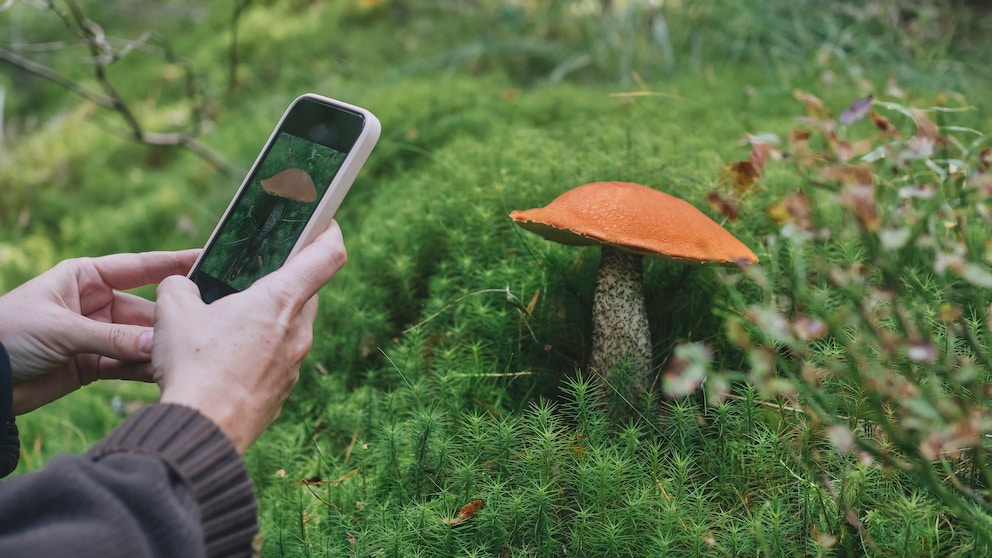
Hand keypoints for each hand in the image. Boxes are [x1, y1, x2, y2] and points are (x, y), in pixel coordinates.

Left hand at [0, 250, 199, 414]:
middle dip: (166, 321)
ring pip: (138, 339)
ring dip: (156, 348)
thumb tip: (158, 346)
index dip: (172, 263)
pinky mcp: (92, 364)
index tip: (206, 258)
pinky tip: (163, 372)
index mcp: (83, 277)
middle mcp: (93, 303)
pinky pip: (126, 364)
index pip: (139, 267)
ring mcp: (95, 334)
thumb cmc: (7, 335)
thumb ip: (113, 339)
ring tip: (183, 355)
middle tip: (198, 327)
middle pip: (144, 309)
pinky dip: (142, 369)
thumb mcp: (62, 330)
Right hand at [152, 221, 346, 452]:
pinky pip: (278, 359)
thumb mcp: (174, 313)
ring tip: (228, 323)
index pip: (327, 256)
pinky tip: (227, 360)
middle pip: (305, 293)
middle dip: (284, 282)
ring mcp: (294, 363)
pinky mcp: (283, 390)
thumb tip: (181, 286)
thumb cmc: (194, 366)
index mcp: (281, 300)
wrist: (202, 431)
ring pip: (290, 328)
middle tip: (253, 278)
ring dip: (268, 320)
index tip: (325, 222)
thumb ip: (180, 286)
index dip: (331, 232)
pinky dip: (260, 352)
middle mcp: (298, 330)